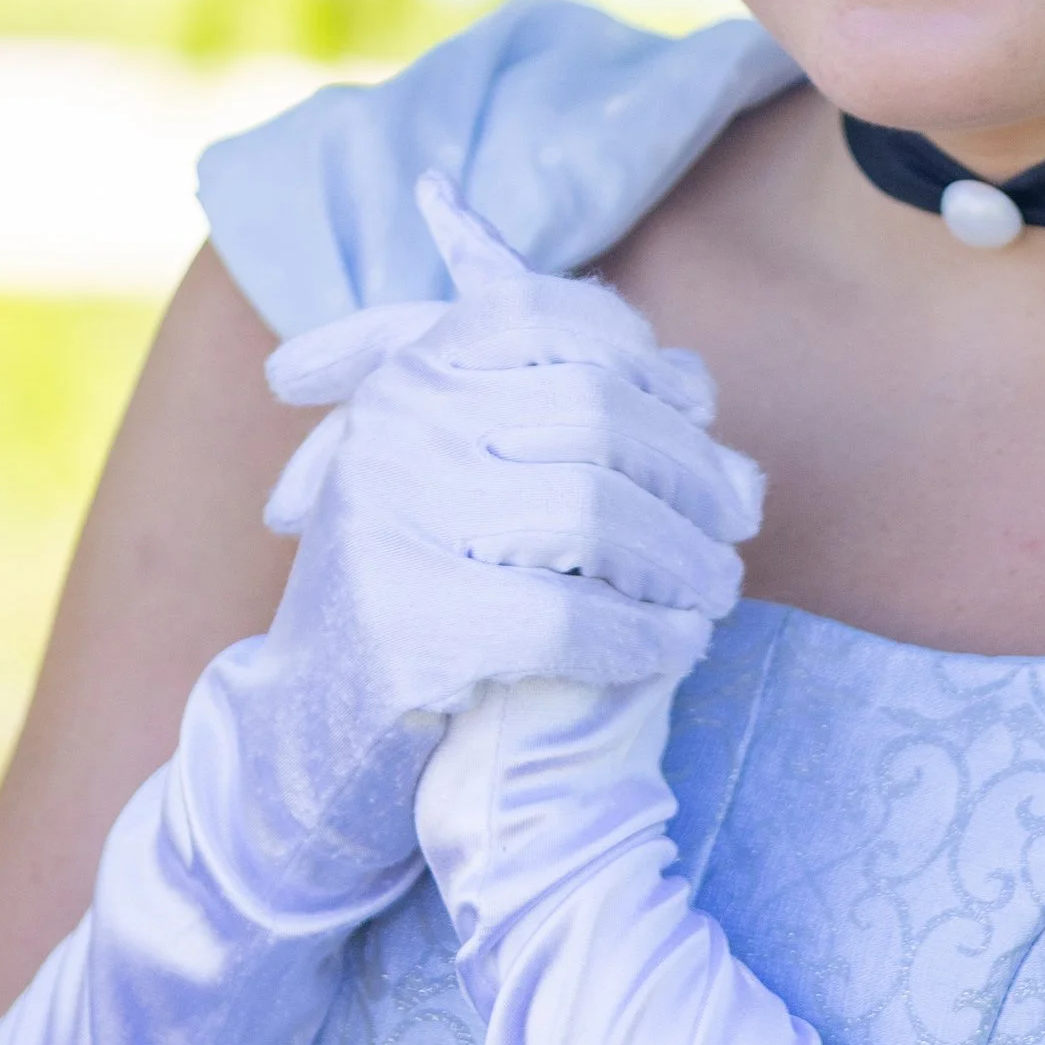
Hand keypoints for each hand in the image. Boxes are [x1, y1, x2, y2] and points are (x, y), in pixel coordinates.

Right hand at [227, 175, 761, 905]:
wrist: (308, 731)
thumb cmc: (425, 592)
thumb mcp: (475, 479)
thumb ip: (571, 414)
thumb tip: (702, 387)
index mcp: (407, 374)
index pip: (543, 313)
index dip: (639, 355)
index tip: (695, 409)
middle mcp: (389, 427)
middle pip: (594, 410)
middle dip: (689, 472)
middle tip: (736, 528)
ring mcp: (386, 520)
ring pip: (592, 511)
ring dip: (681, 560)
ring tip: (715, 594)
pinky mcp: (401, 623)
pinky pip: (563, 618)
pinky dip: (640, 636)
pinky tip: (672, 649)